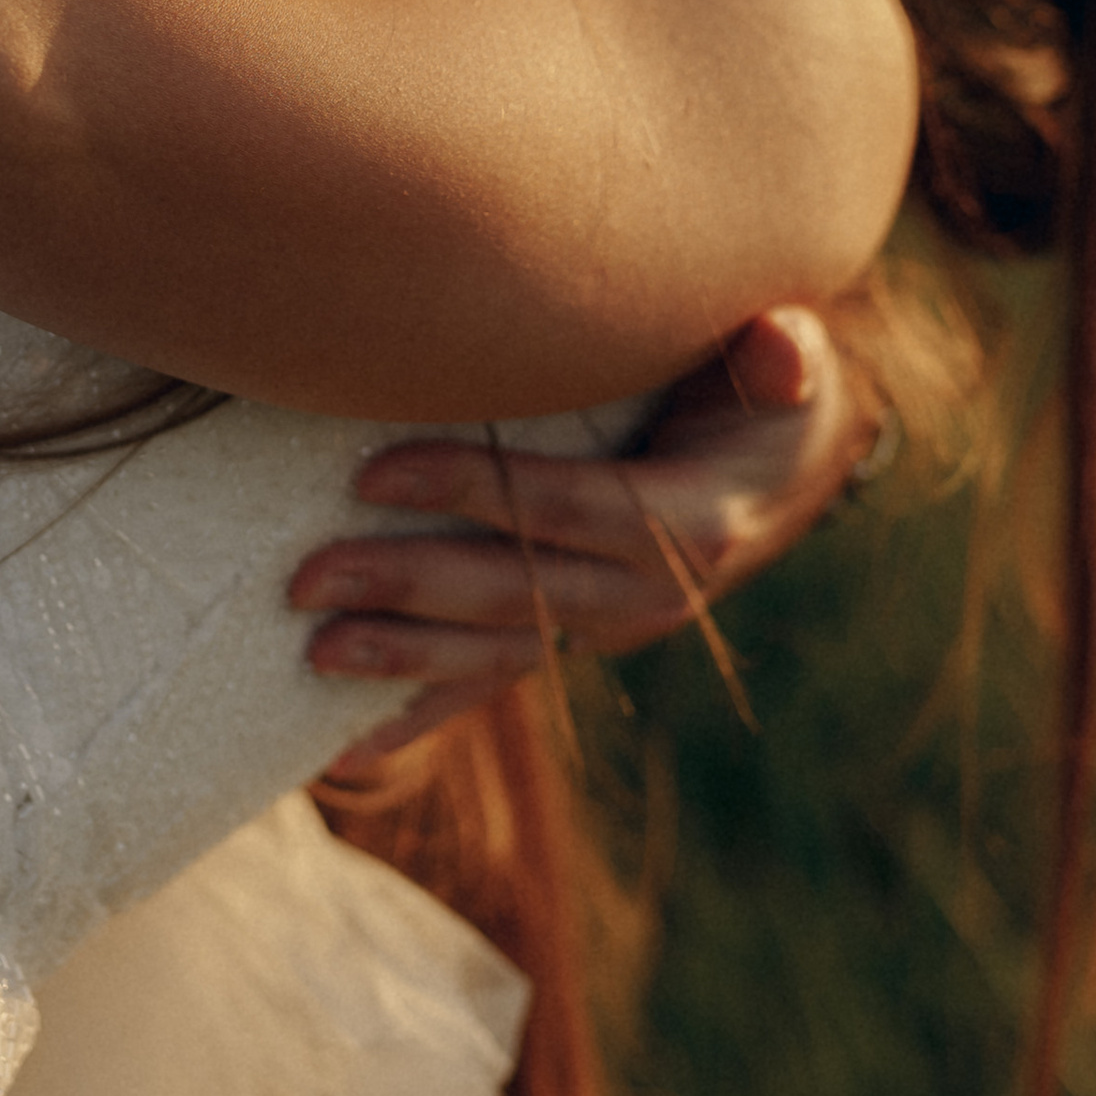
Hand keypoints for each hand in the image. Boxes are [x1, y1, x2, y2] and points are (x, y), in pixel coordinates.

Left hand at [292, 306, 879, 764]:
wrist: (790, 469)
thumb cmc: (769, 394)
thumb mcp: (790, 365)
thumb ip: (780, 353)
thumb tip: (781, 349)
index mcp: (690, 524)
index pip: (561, 506)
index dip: (468, 489)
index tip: (370, 471)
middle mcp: (646, 594)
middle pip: (510, 592)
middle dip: (404, 586)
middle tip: (304, 579)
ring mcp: (604, 627)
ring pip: (494, 652)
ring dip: (401, 658)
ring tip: (313, 652)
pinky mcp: (573, 640)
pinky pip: (492, 682)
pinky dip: (422, 713)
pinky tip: (346, 746)